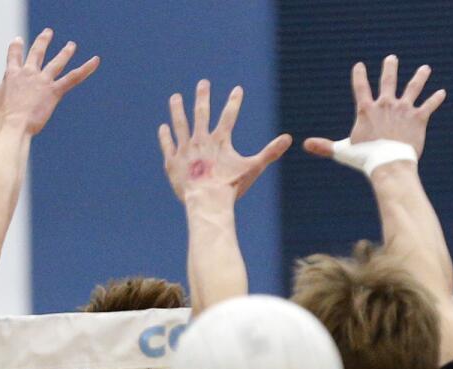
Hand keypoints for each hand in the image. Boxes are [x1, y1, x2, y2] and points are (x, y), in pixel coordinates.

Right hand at [0, 28, 99, 133]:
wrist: (10, 128)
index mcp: (11, 75)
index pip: (13, 56)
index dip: (15, 47)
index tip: (17, 40)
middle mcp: (28, 73)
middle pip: (36, 52)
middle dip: (42, 41)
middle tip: (48, 32)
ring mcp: (42, 81)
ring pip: (57, 62)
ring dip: (65, 52)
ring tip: (71, 45)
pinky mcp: (54, 91)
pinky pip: (73, 78)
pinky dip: (86, 69)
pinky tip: (96, 60)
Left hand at [158, 80, 290, 203]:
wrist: (207, 201)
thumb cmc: (230, 187)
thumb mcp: (253, 168)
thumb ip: (270, 152)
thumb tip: (289, 138)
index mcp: (220, 141)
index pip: (229, 115)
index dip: (235, 101)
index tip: (238, 89)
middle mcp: (200, 140)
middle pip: (201, 113)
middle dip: (203, 97)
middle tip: (203, 83)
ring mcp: (185, 150)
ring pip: (180, 124)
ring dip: (177, 109)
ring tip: (175, 97)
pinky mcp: (173, 162)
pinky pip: (168, 145)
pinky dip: (165, 136)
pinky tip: (163, 128)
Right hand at [303, 55, 444, 160]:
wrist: (388, 164)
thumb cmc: (364, 159)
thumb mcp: (342, 151)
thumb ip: (324, 146)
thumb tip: (304, 145)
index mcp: (367, 109)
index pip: (360, 87)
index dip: (359, 75)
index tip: (359, 65)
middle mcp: (386, 104)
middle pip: (388, 80)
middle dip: (390, 68)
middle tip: (391, 59)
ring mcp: (403, 109)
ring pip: (413, 88)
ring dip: (420, 77)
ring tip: (425, 69)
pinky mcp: (418, 118)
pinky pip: (429, 105)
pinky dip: (436, 99)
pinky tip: (442, 93)